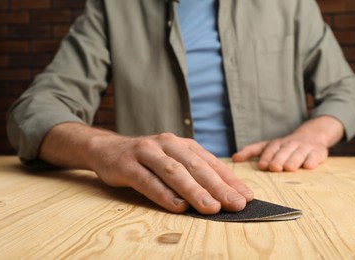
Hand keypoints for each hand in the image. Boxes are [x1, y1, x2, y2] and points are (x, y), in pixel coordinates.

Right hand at [87, 132, 253, 213]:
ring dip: (194, 190)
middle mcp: (167, 143)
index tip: (247, 196)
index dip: (229, 180)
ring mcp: (146, 152)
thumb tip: (221, 195)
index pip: (210, 162)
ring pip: (174, 172)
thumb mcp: (172, 160)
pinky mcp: (127, 165)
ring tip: (212, 207)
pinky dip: (164, 194)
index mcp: (182, 144)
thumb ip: (192, 173)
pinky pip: (147, 180)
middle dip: (218, 186)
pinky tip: (178, 206)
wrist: (107, 148)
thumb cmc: (147, 159)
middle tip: (236, 204)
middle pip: (196, 166)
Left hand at [232, 116, 343, 171]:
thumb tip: (233, 158)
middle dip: (279, 159)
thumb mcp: (267, 146)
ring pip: (299, 153)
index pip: (270, 149)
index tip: (262, 166)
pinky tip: (309, 166)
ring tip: (289, 168)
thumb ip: (251, 152)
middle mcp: (290, 144)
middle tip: (274, 168)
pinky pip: (316, 155)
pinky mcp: (318, 152)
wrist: (312, 135)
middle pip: (284, 151)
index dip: (266, 157)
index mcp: (277, 144)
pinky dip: (312, 160)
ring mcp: (304, 147)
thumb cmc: (285, 146)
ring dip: (294, 160)